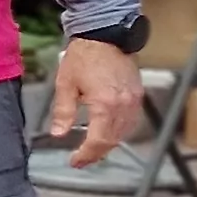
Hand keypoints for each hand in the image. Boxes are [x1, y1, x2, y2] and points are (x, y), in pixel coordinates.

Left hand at [49, 35, 146, 167]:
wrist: (106, 35)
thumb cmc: (83, 57)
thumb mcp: (66, 84)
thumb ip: (63, 112)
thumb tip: (59, 134)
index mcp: (105, 104)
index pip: (99, 141)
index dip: (87, 155)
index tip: (75, 161)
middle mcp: (124, 105)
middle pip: (113, 141)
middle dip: (97, 153)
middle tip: (81, 158)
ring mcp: (134, 100)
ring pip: (124, 133)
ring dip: (109, 143)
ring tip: (92, 148)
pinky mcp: (138, 94)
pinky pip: (131, 121)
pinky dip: (119, 131)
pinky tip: (107, 131)